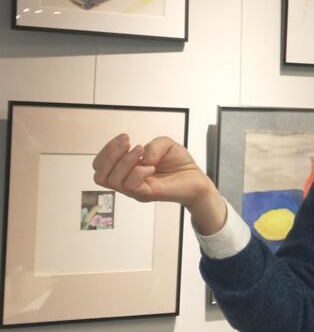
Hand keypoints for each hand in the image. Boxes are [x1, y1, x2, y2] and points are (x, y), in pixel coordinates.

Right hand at [93, 134, 225, 233]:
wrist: (197, 178)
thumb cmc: (179, 163)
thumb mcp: (165, 144)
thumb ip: (152, 145)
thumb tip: (143, 157)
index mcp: (126, 171)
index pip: (100, 166)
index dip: (107, 149)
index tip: (125, 136)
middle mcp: (128, 182)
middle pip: (99, 176)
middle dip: (110, 154)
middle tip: (128, 142)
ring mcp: (136, 190)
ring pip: (114, 181)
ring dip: (125, 161)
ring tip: (140, 150)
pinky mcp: (148, 194)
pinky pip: (131, 186)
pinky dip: (138, 171)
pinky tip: (151, 165)